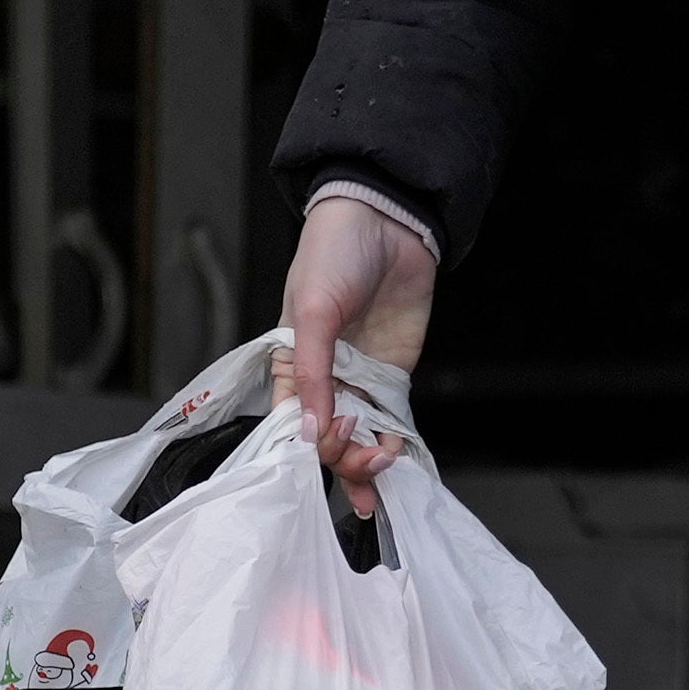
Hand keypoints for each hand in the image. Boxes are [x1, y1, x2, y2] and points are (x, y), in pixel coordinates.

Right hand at [276, 192, 437, 504]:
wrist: (388, 223)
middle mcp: (324, 380)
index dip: (307, 443)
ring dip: (368, 463)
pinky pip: (391, 422)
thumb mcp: (313, 312)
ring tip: (381, 466)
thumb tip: (309, 430)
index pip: (291, 423)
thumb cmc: (334, 255)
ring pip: (360, 439)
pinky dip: (394, 445)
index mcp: (290, 366)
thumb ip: (311, 373)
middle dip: (343, 458)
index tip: (327, 441)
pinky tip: (398, 461)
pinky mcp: (394, 377)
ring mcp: (361, 381)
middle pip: (327, 440)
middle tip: (364, 454)